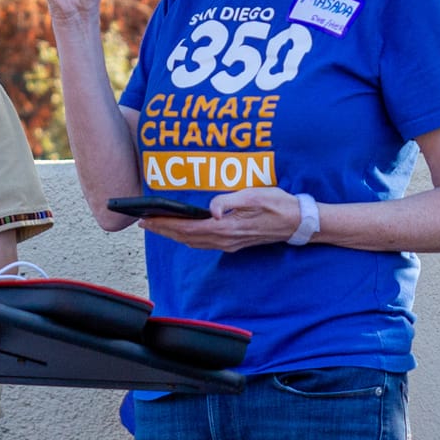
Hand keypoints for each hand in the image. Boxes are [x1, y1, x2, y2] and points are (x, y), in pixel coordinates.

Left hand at [138, 187, 304, 252]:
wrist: (297, 223)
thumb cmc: (278, 204)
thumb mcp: (256, 195)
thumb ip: (230, 201)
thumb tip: (211, 209)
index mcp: (228, 228)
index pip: (187, 228)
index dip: (164, 224)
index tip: (146, 219)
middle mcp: (225, 240)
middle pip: (185, 237)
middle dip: (162, 230)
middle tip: (143, 222)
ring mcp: (229, 244)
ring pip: (193, 242)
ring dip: (173, 235)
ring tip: (157, 226)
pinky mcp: (234, 243)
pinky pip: (203, 243)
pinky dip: (187, 237)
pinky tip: (181, 232)